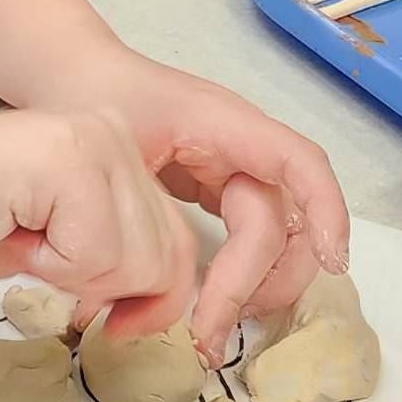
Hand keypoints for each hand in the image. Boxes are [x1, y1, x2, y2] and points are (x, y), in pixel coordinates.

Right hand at [0, 102, 196, 336]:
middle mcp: (110, 131)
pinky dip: (54, 269)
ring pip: (141, 262)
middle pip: (169, 257)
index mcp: (108, 144)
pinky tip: (9, 234)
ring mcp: (91, 140)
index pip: (175, 242)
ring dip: (77, 278)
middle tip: (42, 270)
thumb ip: (109, 252)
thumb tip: (162, 300)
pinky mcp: (67, 161)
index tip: (111, 323)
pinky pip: (101, 257)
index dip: (151, 300)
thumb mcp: (51, 242)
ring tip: (19, 240)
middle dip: (112, 292)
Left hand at [53, 44, 350, 366]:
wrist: (69, 72)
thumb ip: (139, 200)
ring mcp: (232, 170)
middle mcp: (240, 148)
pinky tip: (210, 308)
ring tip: (209, 330)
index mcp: (223, 122)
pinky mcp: (217, 189)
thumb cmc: (89, 91)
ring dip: (256, 288)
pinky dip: (239, 276)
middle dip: (265, 281)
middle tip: (212, 330)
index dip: (325, 210)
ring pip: (274, 239)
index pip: (299, 162)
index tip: (332, 261)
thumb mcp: (110, 138)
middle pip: (288, 220)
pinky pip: (248, 238)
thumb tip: (158, 279)